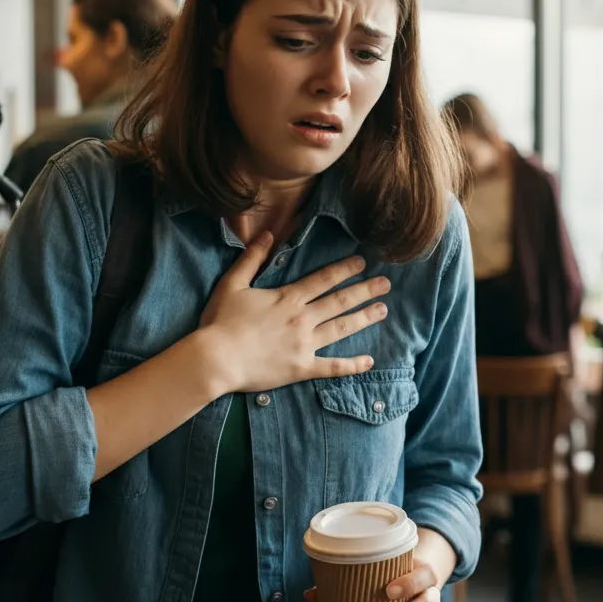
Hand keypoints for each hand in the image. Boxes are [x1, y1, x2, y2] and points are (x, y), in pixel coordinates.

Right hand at [197, 231, 390, 393]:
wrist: (215, 359)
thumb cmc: (220, 322)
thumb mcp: (232, 284)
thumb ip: (252, 258)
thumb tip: (267, 233)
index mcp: (288, 298)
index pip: (323, 279)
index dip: (345, 269)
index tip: (363, 262)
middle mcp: (302, 319)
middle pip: (340, 301)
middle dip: (365, 290)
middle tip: (386, 284)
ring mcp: (305, 344)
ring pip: (341, 329)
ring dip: (364, 318)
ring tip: (383, 310)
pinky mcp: (302, 368)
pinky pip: (332, 367)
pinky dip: (352, 365)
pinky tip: (369, 361)